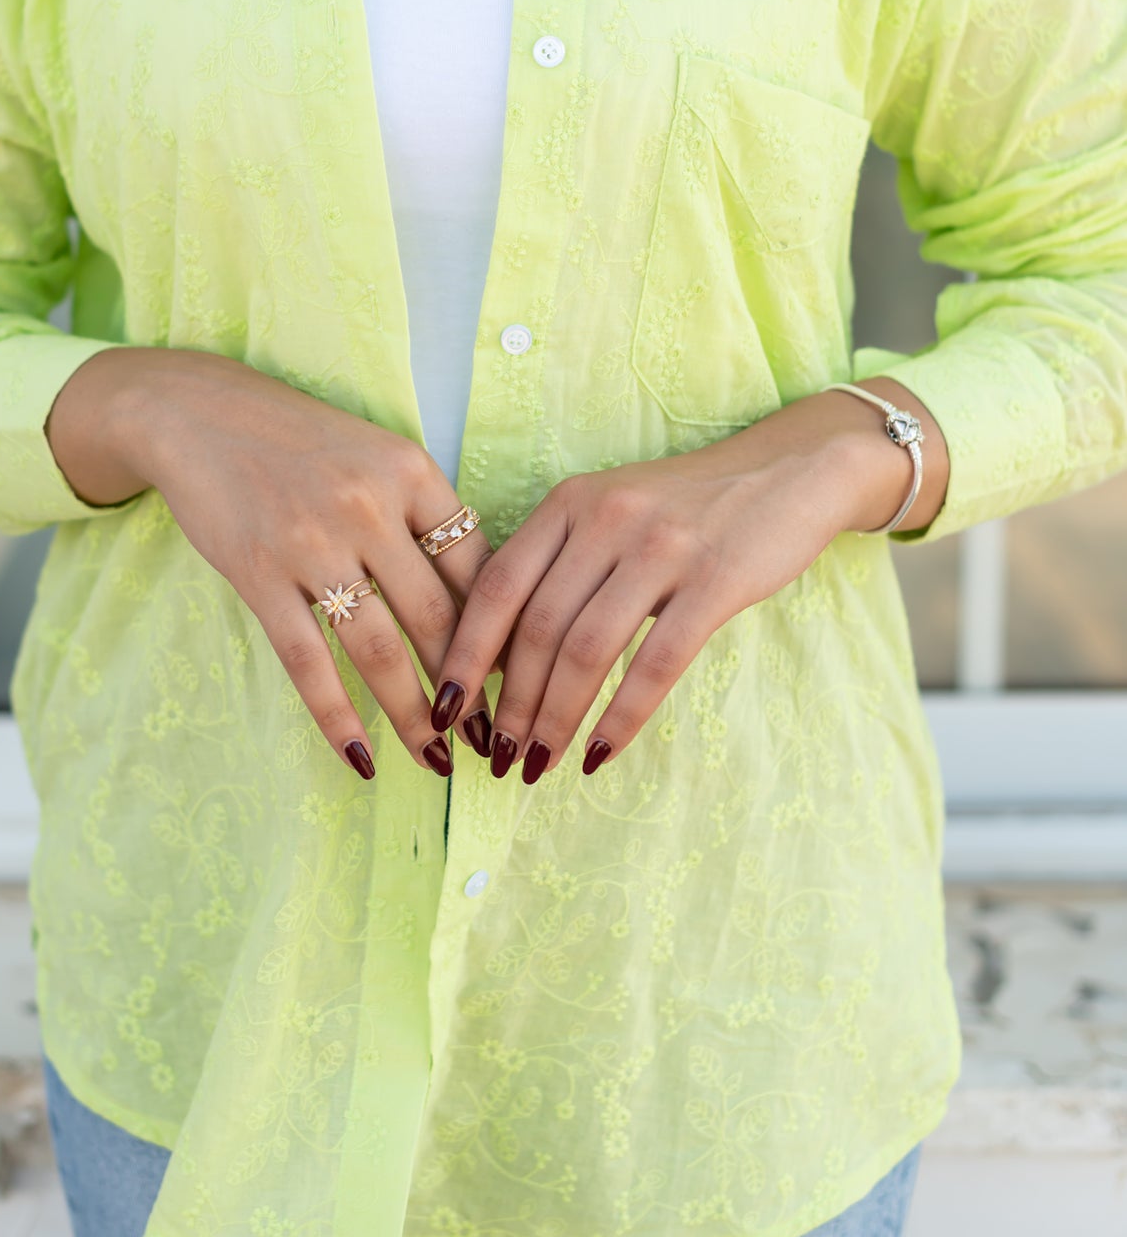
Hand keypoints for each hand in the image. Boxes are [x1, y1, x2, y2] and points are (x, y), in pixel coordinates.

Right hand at [45, 346, 495, 778]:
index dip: (500, 631)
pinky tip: (360, 757)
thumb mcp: (377, 456)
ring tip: (436, 759)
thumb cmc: (300, 443)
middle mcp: (369, 504)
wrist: (197, 413)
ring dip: (413, 715)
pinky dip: (338, 717)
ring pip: (378, 649)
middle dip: (468, 688)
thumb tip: (478, 606)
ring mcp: (311, 541)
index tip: (513, 679)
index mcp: (411, 471)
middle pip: (437, 616)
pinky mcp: (259, 574)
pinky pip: (308, 662)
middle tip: (490, 738)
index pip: (477, 565)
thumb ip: (422, 516)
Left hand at [429, 378, 946, 782]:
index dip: (464, 653)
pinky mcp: (714, 580)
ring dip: (555, 719)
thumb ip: (559, 564)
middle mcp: (605, 519)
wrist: (791, 471)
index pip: (496, 586)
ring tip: (539, 765)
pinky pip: (654, 663)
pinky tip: (600, 752)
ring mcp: (660, 548)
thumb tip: (501, 656)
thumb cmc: (689, 507)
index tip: (444, 709)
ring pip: (586, 651)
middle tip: (498, 756)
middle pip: (536, 628)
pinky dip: (620, 716)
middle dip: (510, 704)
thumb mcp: (611, 512)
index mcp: (568, 503)